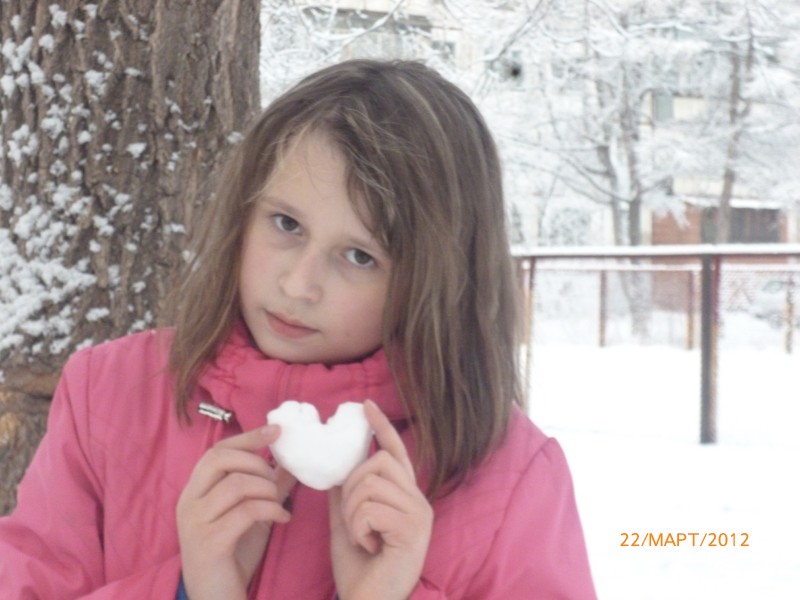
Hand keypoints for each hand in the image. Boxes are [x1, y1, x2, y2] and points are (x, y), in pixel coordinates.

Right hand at [177, 425, 295, 599]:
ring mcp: (195, 523)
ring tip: (279, 503)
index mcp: (194, 492)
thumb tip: (290, 461)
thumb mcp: (251, 515)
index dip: (247, 437)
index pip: (216, 451)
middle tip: (275, 482)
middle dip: (257, 462)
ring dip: (266, 489)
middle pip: (220, 459)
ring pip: (235, 483)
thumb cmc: (233, 555)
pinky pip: (245, 511)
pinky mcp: (208, 543)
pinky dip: (271, 510)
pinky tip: (283, 519)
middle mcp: (188, 502)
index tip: (276, 430)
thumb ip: (266, 488)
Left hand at [329, 400, 432, 599]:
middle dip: (353, 486)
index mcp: (404, 497)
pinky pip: (372, 507)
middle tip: (353, 520)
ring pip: (372, 483)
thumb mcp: (346, 525)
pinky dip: (359, 527)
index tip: (365, 406)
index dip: (381, 427)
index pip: (395, 451)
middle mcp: (418, 500)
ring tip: (360, 537)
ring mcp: (419, 514)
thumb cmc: (360, 570)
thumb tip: (334, 471)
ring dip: (353, 511)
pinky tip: (368, 546)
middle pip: (379, 461)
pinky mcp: (413, 528)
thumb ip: (344, 497)